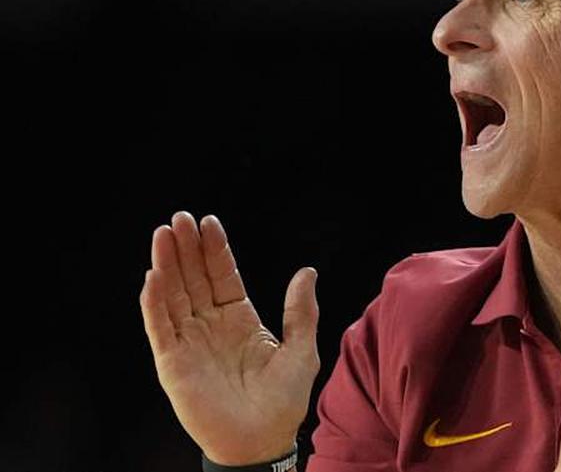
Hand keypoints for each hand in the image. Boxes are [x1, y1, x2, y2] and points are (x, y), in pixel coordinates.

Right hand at [139, 212, 319, 464]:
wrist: (262, 442)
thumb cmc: (283, 401)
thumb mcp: (301, 350)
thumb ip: (300, 312)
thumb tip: (307, 271)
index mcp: (239, 319)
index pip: (223, 275)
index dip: (215, 249)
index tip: (209, 221)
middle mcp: (210, 326)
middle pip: (194, 279)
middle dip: (186, 248)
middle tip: (179, 218)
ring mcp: (190, 343)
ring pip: (174, 296)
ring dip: (167, 266)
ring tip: (162, 235)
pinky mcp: (173, 364)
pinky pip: (160, 328)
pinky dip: (155, 304)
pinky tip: (152, 277)